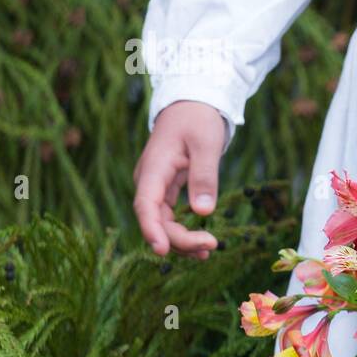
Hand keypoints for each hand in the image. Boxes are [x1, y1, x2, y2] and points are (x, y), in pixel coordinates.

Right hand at [133, 100, 224, 258]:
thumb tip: (203, 212)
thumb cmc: (198, 120)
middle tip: (211, 246)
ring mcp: (156, 187)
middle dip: (179, 239)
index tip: (162, 250)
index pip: (146, 205)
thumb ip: (204, 177)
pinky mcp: (166, 191)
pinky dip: (184, 231)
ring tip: (208, 251)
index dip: (152, 229)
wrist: (192, 104)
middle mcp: (149, 181)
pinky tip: (201, 245)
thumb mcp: (206, 145)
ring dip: (181, 240)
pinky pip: (170, 217)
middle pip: (155, 219)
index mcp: (154, 168)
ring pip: (162, 222)